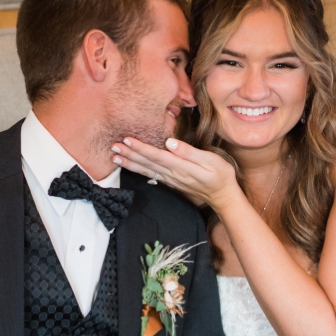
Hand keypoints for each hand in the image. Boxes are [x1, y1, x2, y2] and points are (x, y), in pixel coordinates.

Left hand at [111, 136, 241, 210]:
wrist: (222, 195)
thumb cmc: (220, 175)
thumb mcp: (210, 160)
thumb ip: (189, 152)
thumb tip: (170, 142)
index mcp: (180, 166)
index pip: (156, 155)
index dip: (141, 148)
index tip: (127, 140)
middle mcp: (171, 173)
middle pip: (147, 162)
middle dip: (129, 154)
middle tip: (113, 145)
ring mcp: (169, 178)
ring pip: (146, 169)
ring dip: (130, 162)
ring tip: (115, 156)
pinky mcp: (169, 181)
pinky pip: (150, 174)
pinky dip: (137, 169)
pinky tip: (129, 165)